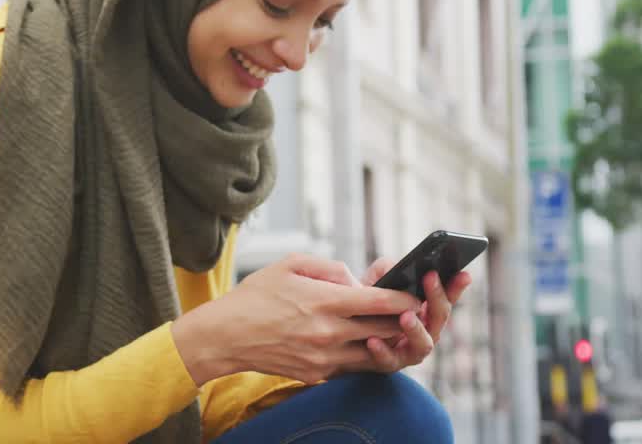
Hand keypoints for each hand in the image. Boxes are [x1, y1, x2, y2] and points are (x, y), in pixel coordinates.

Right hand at [171, 254, 418, 384]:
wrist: (225, 337)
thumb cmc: (256, 295)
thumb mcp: (290, 264)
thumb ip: (329, 267)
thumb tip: (355, 280)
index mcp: (324, 302)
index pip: (379, 302)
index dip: (404, 298)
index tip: (416, 293)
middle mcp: (328, 333)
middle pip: (384, 330)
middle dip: (402, 321)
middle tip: (412, 311)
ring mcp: (324, 358)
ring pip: (372, 353)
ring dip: (385, 341)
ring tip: (391, 327)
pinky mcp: (317, 375)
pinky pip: (350, 365)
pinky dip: (360, 353)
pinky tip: (360, 340)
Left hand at [357, 257, 471, 372]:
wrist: (345, 331)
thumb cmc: (366, 301)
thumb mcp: (376, 279)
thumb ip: (385, 269)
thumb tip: (392, 268)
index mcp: (428, 310)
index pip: (448, 297)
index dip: (457, 286)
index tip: (464, 273)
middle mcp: (426, 331)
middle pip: (440, 317)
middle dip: (437, 297)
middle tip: (430, 277)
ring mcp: (411, 350)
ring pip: (423, 344)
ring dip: (416, 329)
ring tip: (406, 316)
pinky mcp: (390, 364)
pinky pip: (389, 360)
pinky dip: (382, 351)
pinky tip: (372, 340)